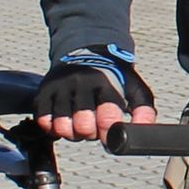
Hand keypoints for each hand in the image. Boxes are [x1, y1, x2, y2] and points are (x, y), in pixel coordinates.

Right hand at [36, 47, 153, 142]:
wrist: (86, 53)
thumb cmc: (113, 78)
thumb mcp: (134, 90)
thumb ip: (145, 112)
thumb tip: (144, 131)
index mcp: (106, 84)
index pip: (107, 118)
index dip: (108, 134)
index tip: (109, 136)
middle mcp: (81, 83)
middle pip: (83, 126)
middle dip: (90, 133)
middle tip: (93, 126)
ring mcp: (61, 86)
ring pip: (62, 126)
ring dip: (72, 133)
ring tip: (79, 124)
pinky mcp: (44, 91)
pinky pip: (44, 121)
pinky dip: (53, 128)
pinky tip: (64, 120)